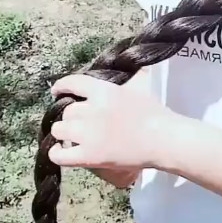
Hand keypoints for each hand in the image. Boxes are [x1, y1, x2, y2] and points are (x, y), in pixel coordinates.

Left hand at [48, 73, 169, 170]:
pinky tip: (60, 151)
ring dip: (65, 132)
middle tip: (80, 121)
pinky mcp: (89, 156)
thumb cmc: (155, 114)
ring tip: (73, 136)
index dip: (62, 86)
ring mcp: (89, 134)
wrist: (163, 140)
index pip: (73, 82)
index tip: (58, 90)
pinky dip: (56, 153)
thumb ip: (125, 79)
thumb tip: (124, 66)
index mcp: (104, 91)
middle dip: (72, 115)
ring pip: (60, 130)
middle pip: (67, 110)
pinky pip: (59, 155)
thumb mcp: (139, 87)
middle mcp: (92, 110)